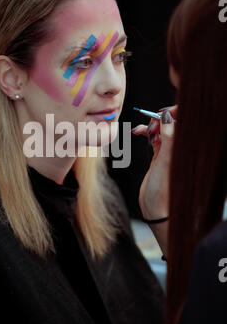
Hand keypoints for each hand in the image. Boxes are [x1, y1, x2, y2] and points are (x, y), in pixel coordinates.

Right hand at [132, 105, 176, 253]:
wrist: (156, 210)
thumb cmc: (165, 192)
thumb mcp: (166, 162)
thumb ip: (169, 138)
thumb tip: (167, 116)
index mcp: (187, 147)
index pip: (186, 121)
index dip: (174, 112)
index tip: (161, 113)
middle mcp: (180, 147)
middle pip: (172, 121)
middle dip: (159, 118)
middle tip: (149, 126)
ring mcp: (170, 150)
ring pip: (161, 128)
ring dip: (150, 125)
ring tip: (141, 132)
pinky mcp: (160, 155)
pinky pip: (154, 137)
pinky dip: (145, 132)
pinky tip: (137, 133)